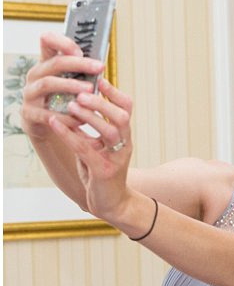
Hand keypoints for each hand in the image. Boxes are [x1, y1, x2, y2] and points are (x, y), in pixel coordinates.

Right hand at [21, 31, 102, 142]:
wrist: (47, 127)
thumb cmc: (63, 102)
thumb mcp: (71, 85)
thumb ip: (81, 75)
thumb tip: (101, 67)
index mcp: (46, 65)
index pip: (47, 42)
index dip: (62, 42)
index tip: (81, 49)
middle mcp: (35, 76)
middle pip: (54, 63)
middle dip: (78, 64)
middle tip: (99, 67)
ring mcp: (30, 93)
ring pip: (48, 84)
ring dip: (70, 85)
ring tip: (90, 90)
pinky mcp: (29, 113)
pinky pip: (47, 113)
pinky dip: (65, 116)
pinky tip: (80, 119)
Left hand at [48, 78, 134, 221]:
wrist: (112, 204)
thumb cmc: (102, 173)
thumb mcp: (98, 147)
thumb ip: (89, 130)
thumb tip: (73, 107)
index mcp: (123, 137)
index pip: (127, 109)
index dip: (114, 93)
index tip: (99, 81)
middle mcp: (124, 145)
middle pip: (121, 117)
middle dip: (102, 103)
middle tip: (82, 94)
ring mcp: (116, 159)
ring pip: (109, 132)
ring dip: (90, 117)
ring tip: (71, 106)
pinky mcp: (104, 171)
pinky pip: (87, 149)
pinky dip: (70, 135)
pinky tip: (55, 124)